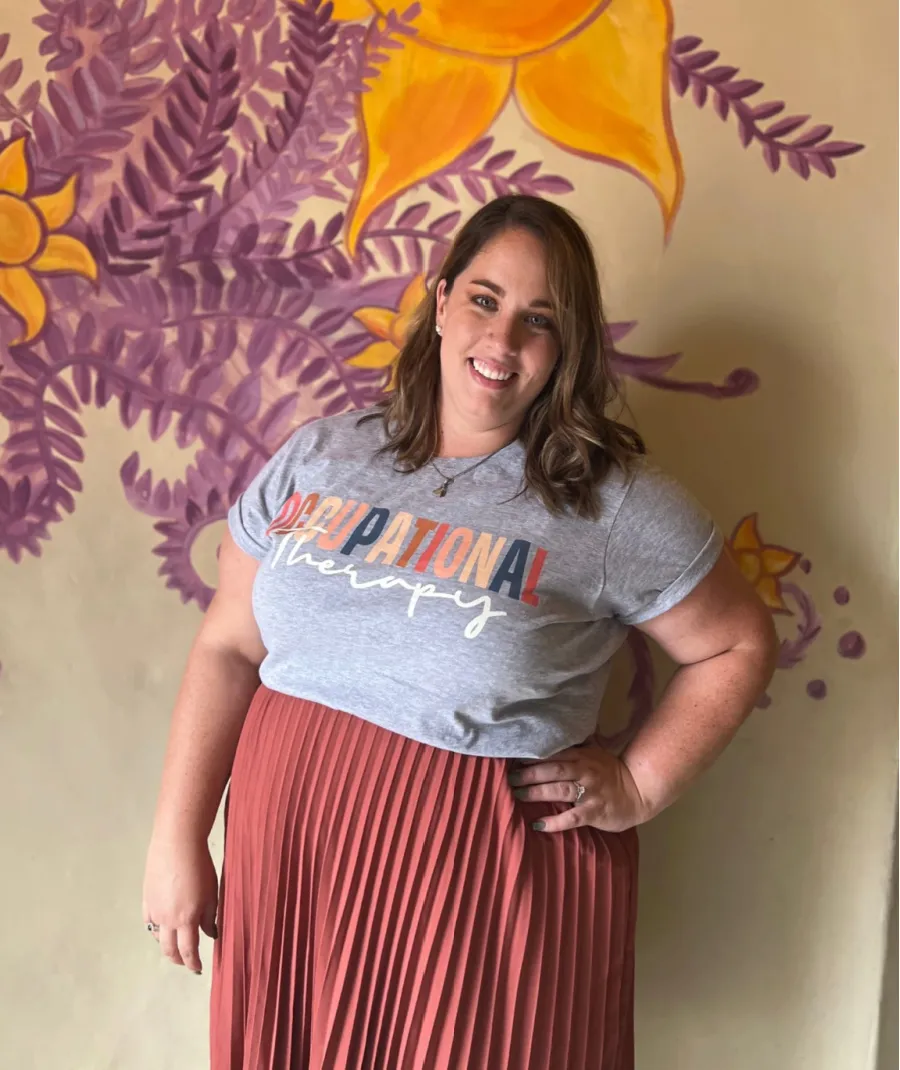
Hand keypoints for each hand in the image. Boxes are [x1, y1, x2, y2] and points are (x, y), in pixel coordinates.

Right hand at [142, 834, 218, 973]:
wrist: (176, 844)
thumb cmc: (200, 865)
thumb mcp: (212, 892)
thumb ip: (210, 916)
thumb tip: (211, 934)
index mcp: (186, 919)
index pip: (188, 950)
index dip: (192, 962)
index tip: (197, 969)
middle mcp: (167, 919)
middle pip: (169, 949)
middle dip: (178, 959)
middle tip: (186, 963)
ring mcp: (154, 909)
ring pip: (157, 937)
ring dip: (166, 946)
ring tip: (174, 947)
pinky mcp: (146, 898)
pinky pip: (148, 922)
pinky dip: (155, 930)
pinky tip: (160, 929)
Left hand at [507, 744, 650, 833]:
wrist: (638, 793)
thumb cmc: (611, 773)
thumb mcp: (595, 753)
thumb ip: (576, 745)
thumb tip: (555, 731)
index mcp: (582, 756)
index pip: (554, 754)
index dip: (533, 757)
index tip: (514, 759)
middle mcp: (584, 772)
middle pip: (553, 770)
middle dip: (529, 774)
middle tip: (511, 778)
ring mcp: (589, 792)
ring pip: (559, 790)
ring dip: (536, 792)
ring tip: (518, 794)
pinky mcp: (594, 812)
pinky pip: (571, 818)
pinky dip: (554, 822)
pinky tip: (538, 824)